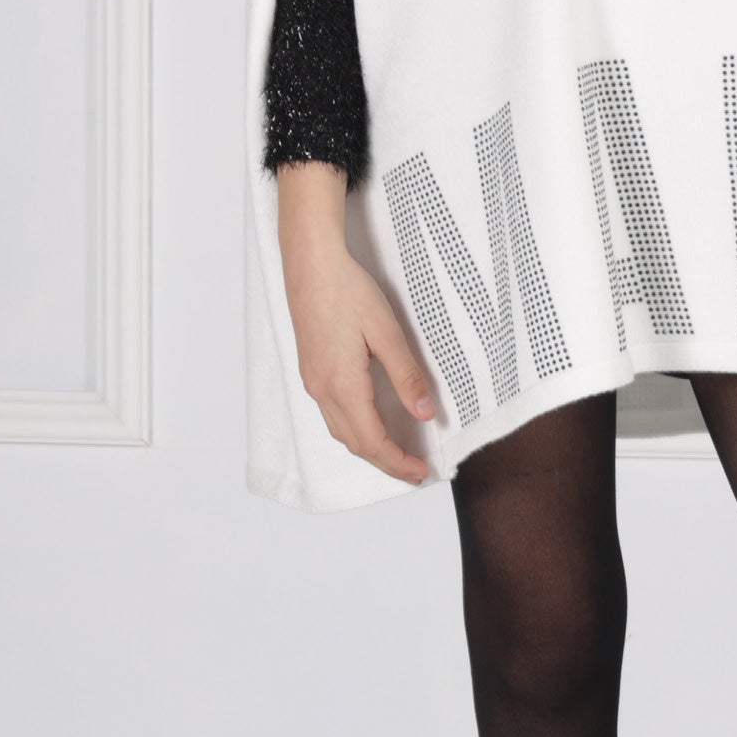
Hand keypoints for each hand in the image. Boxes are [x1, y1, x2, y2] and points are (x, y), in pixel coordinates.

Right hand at [275, 163, 437, 482]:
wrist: (310, 265)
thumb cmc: (347, 291)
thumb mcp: (387, 332)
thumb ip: (407, 375)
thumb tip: (425, 413)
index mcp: (343, 385)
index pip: (373, 441)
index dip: (398, 462)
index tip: (422, 472)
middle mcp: (323, 390)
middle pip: (355, 444)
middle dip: (386, 463)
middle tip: (415, 472)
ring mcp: (313, 382)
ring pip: (341, 432)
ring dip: (369, 449)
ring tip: (397, 455)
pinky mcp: (311, 371)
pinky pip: (333, 415)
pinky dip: (354, 431)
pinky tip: (370, 426)